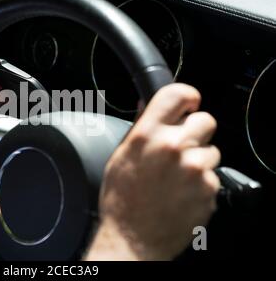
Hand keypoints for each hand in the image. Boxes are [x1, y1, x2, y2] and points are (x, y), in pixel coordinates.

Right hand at [86, 83, 220, 260]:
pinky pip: (212, 176)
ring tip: (177, 177)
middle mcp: (173, 148)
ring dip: (198, 159)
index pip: (179, 94)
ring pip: (211, 151)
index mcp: (147, 135)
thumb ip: (139, 126)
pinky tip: (182, 192)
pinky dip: (202, 182)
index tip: (187, 105)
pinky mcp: (209, 190)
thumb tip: (148, 103)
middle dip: (195, 131)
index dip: (187, 97)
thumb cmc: (121, 200)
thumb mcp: (121, 157)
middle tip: (180, 147)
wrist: (132, 239)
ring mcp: (195, 170)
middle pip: (205, 120)